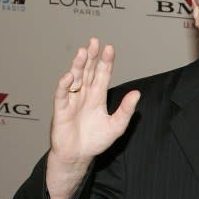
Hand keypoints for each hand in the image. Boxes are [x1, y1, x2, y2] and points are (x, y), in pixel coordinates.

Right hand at [46, 38, 139, 198]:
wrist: (79, 156)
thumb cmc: (96, 141)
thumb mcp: (117, 125)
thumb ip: (126, 110)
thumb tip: (137, 94)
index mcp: (98, 97)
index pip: (102, 74)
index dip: (106, 62)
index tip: (109, 48)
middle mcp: (84, 95)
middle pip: (88, 71)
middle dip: (91, 57)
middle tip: (94, 41)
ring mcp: (72, 101)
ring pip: (75, 79)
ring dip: (78, 66)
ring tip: (83, 52)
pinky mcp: (61, 111)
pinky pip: (61, 96)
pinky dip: (64, 86)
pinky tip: (69, 77)